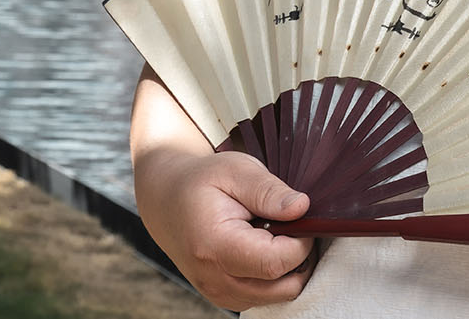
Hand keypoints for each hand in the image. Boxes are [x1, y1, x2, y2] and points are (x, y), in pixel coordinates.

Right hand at [136, 146, 314, 309]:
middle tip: (291, 226)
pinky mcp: (224, 297)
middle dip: (300, 258)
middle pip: (283, 287)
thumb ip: (269, 191)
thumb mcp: (235, 170)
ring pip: (278, 296)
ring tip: (274, 235)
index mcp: (215, 246)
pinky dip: (274, 277)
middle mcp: (215, 278)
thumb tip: (302, 208)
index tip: (299, 219)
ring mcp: (218, 293)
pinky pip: (264, 297)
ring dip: (288, 269)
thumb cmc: (201, 182)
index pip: (275, 263)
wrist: (166, 199)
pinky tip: (263, 248)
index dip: (300, 243)